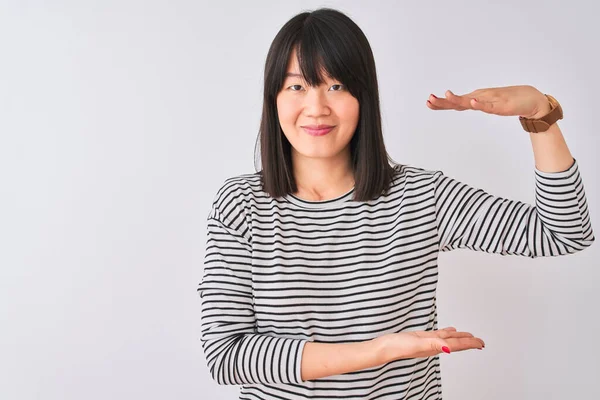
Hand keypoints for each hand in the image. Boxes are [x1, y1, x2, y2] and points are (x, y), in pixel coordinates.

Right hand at [375, 327, 484, 361]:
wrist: (384, 347)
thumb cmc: (397, 347)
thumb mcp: (416, 344)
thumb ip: (433, 344)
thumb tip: (449, 348)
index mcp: (435, 347)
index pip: (457, 345)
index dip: (470, 344)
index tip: (482, 344)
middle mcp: (434, 345)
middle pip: (456, 343)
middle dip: (469, 342)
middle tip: (481, 342)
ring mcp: (427, 341)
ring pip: (448, 338)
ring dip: (459, 338)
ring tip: (469, 336)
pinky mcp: (421, 337)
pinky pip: (438, 335)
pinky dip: (446, 332)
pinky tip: (449, 331)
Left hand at [426, 85, 551, 118]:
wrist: (532, 99)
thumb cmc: (510, 101)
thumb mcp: (489, 105)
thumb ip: (477, 105)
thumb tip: (464, 105)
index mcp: (477, 99)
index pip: (455, 103)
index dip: (441, 103)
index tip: (428, 102)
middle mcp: (481, 98)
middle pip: (459, 102)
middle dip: (443, 102)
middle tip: (429, 99)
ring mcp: (490, 101)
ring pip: (472, 101)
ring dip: (458, 99)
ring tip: (446, 95)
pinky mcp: (501, 106)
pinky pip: (489, 105)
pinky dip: (480, 104)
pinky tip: (472, 102)